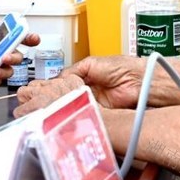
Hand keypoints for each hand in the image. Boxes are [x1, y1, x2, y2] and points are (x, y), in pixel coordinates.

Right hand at [15, 55, 144, 115]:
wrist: (140, 81)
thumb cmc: (122, 67)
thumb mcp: (92, 63)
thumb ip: (74, 70)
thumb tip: (58, 79)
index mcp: (84, 75)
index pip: (63, 83)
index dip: (52, 87)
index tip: (39, 92)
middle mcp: (86, 90)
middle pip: (66, 96)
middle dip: (56, 99)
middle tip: (43, 103)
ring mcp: (92, 102)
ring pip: (73, 106)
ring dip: (65, 108)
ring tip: (52, 109)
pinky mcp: (99, 114)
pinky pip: (84, 115)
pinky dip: (77, 115)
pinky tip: (68, 115)